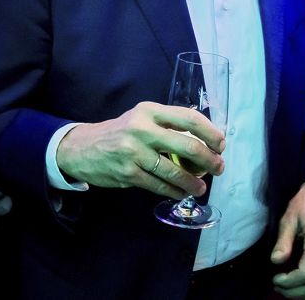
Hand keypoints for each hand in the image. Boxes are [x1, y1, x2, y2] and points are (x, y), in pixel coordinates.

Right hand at [55, 101, 225, 198]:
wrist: (83, 148)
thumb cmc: (120, 132)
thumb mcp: (142, 118)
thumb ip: (167, 124)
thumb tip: (203, 140)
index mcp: (150, 111)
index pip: (189, 118)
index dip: (210, 132)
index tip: (221, 144)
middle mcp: (143, 128)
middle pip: (187, 144)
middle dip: (208, 159)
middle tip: (218, 168)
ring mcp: (134, 152)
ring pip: (174, 170)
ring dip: (193, 181)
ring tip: (201, 187)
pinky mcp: (128, 173)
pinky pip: (159, 185)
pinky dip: (175, 191)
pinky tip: (182, 193)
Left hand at [271, 181, 304, 298]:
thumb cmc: (303, 205)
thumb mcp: (288, 219)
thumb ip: (283, 241)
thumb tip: (275, 261)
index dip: (289, 282)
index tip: (275, 278)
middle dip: (294, 292)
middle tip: (278, 286)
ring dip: (303, 294)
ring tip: (286, 288)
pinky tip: (297, 285)